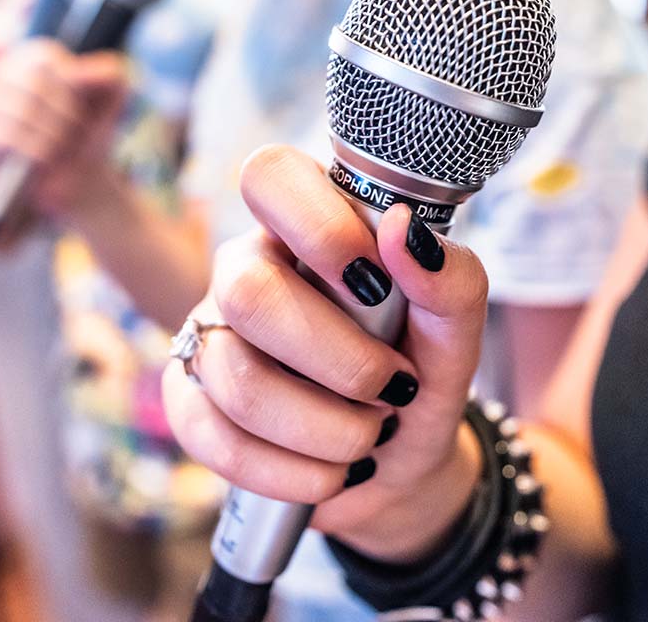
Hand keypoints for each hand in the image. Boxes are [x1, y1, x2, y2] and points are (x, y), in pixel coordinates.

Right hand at [0, 39, 131, 214]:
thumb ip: (111, 72)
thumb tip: (76, 71)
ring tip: (59, 145)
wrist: (80, 175)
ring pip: (21, 112)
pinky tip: (42, 158)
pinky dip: (33, 152)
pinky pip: (5, 138)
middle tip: (73, 131)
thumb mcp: (115, 97)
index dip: (73, 90)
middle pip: (35, 86)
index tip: (82, 105)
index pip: (48, 61)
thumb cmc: (91, 130)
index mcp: (34, 56)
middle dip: (65, 116)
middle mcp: (3, 71)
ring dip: (52, 137)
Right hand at [162, 145, 489, 560]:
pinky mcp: (190, 404)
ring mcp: (209, 336)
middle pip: (249, 293)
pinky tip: (333, 469)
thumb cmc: (421, 374)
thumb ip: (450, 280)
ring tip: (370, 433)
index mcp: (307, 228)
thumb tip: (401, 229)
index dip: (319, 227)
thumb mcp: (456, 334)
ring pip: (238, 381)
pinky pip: (220, 441)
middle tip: (393, 385)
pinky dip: (297, 472)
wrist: (401, 465)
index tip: (374, 282)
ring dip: (331, 430)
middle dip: (341, 361)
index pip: (270, 175)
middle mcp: (247, 269)